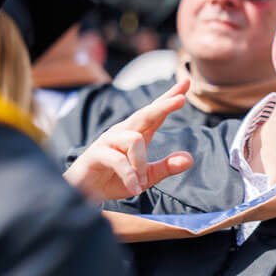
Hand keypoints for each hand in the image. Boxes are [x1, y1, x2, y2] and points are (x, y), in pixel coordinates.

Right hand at [64, 79, 192, 201]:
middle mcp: (123, 132)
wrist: (85, 194)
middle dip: (164, 105)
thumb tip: (190, 158)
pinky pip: (119, 160)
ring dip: (142, 165)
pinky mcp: (96, 153)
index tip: (186, 81)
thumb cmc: (116, 180)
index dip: (170, 97)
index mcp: (137, 133)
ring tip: (141, 183)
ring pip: (135, 140)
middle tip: (182, 99)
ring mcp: (108, 141)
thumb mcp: (147, 177)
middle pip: (146, 114)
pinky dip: (130, 176)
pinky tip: (135, 188)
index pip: (156, 112)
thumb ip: (166, 167)